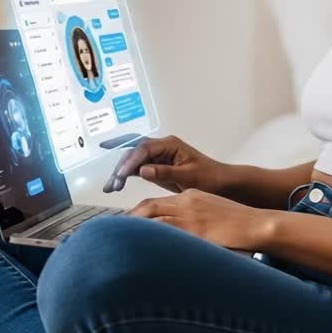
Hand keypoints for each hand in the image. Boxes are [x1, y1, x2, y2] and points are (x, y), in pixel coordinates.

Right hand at [103, 134, 230, 194]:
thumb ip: (165, 172)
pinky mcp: (157, 167)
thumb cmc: (210, 178)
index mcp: (170, 145)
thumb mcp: (189, 177)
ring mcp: (158, 156)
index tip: (122, 174)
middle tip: (112, 183)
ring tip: (109, 187)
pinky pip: (137, 168)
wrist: (221, 184)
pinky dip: (126, 176)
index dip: (131, 161)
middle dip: (121, 166)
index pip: (144, 149)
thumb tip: (142, 170)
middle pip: (134, 151)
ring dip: (120, 171)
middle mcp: (162, 147)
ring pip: (133, 160)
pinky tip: (115, 185)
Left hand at [128, 188, 272, 250]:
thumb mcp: (212, 214)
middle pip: (149, 207)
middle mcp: (186, 202)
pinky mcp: (195, 230)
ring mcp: (190, 216)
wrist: (256, 224)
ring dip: (135, 228)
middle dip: (129, 219)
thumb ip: (193, 221)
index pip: (155, 202)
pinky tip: (139, 246)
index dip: (137, 213)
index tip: (125, 224)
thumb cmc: (239, 224)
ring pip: (153, 218)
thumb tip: (177, 237)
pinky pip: (166, 232)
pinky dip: (151, 237)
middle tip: (113, 232)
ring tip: (119, 241)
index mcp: (190, 197)